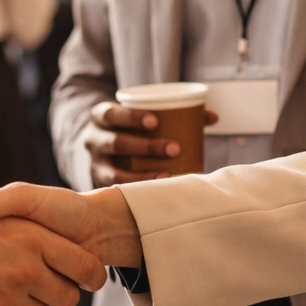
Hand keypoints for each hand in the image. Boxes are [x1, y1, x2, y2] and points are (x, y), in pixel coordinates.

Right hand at [0, 198, 108, 305]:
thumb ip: (7, 215)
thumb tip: (40, 231)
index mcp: (29, 233)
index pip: (86, 266)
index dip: (87, 275)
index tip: (83, 277)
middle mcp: (24, 264)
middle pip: (68, 299)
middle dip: (56, 297)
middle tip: (40, 284)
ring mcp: (5, 294)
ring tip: (4, 293)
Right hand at [84, 101, 217, 186]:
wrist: (101, 146)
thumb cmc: (130, 128)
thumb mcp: (141, 115)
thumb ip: (175, 113)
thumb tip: (212, 117)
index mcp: (101, 116)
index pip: (111, 114)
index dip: (131, 117)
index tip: (156, 122)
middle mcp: (94, 139)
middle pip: (115, 142)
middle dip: (145, 146)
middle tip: (175, 148)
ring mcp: (95, 163)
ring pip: (113, 170)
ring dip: (142, 174)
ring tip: (168, 174)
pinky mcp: (101, 184)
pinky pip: (116, 189)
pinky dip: (136, 189)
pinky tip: (154, 191)